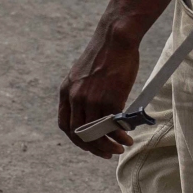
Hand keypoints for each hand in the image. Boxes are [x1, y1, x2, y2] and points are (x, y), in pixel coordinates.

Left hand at [56, 24, 142, 159]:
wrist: (115, 39)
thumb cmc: (105, 56)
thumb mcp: (84, 76)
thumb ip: (84, 93)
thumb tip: (95, 113)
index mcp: (66, 91)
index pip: (65, 125)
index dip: (76, 139)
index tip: (89, 145)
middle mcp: (75, 97)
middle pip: (79, 133)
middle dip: (93, 148)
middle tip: (107, 153)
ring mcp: (91, 99)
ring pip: (96, 133)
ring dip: (109, 145)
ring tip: (121, 148)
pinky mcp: (109, 98)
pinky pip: (112, 125)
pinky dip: (120, 136)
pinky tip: (128, 138)